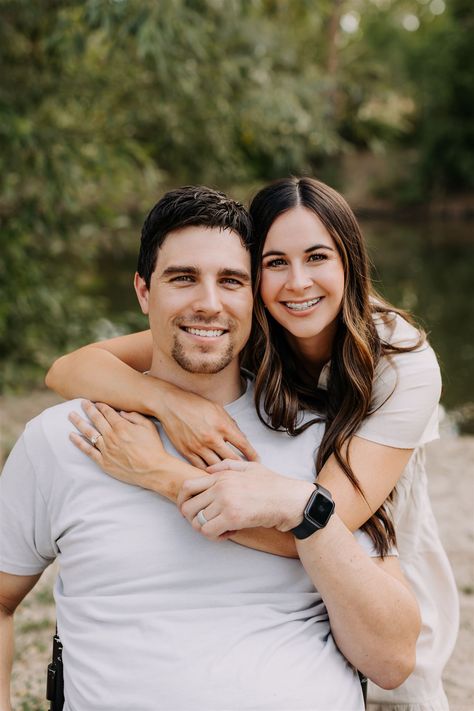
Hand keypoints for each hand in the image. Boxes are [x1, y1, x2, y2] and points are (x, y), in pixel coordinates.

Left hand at [69, 400, 172, 488]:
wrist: (153, 470)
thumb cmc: (153, 447)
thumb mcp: (148, 426)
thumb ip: (134, 416)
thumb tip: (122, 413)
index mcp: (121, 426)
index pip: (107, 412)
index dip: (101, 405)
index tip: (96, 402)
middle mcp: (111, 436)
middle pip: (96, 419)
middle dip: (88, 409)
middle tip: (81, 402)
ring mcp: (106, 449)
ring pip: (88, 433)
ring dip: (79, 422)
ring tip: (71, 415)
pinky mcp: (104, 462)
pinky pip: (87, 451)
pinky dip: (78, 442)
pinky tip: (72, 436)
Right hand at [159, 386, 258, 467]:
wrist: (171, 405)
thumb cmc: (195, 404)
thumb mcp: (218, 409)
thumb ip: (231, 424)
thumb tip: (242, 438)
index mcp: (222, 425)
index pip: (243, 445)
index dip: (253, 455)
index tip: (257, 461)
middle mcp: (212, 438)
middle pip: (232, 459)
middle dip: (241, 467)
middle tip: (246, 472)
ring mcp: (199, 446)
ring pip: (217, 467)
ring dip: (225, 472)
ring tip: (232, 476)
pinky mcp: (187, 452)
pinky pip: (201, 467)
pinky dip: (209, 472)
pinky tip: (214, 475)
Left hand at [177, 460, 314, 539]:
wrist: (289, 500)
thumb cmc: (273, 485)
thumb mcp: (250, 467)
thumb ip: (227, 466)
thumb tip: (208, 470)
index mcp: (222, 475)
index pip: (187, 487)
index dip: (182, 501)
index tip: (189, 511)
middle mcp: (220, 487)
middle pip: (187, 507)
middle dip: (193, 519)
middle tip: (207, 523)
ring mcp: (225, 501)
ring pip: (197, 522)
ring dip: (206, 529)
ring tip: (221, 529)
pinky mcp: (233, 517)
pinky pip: (208, 531)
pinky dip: (215, 536)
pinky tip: (228, 533)